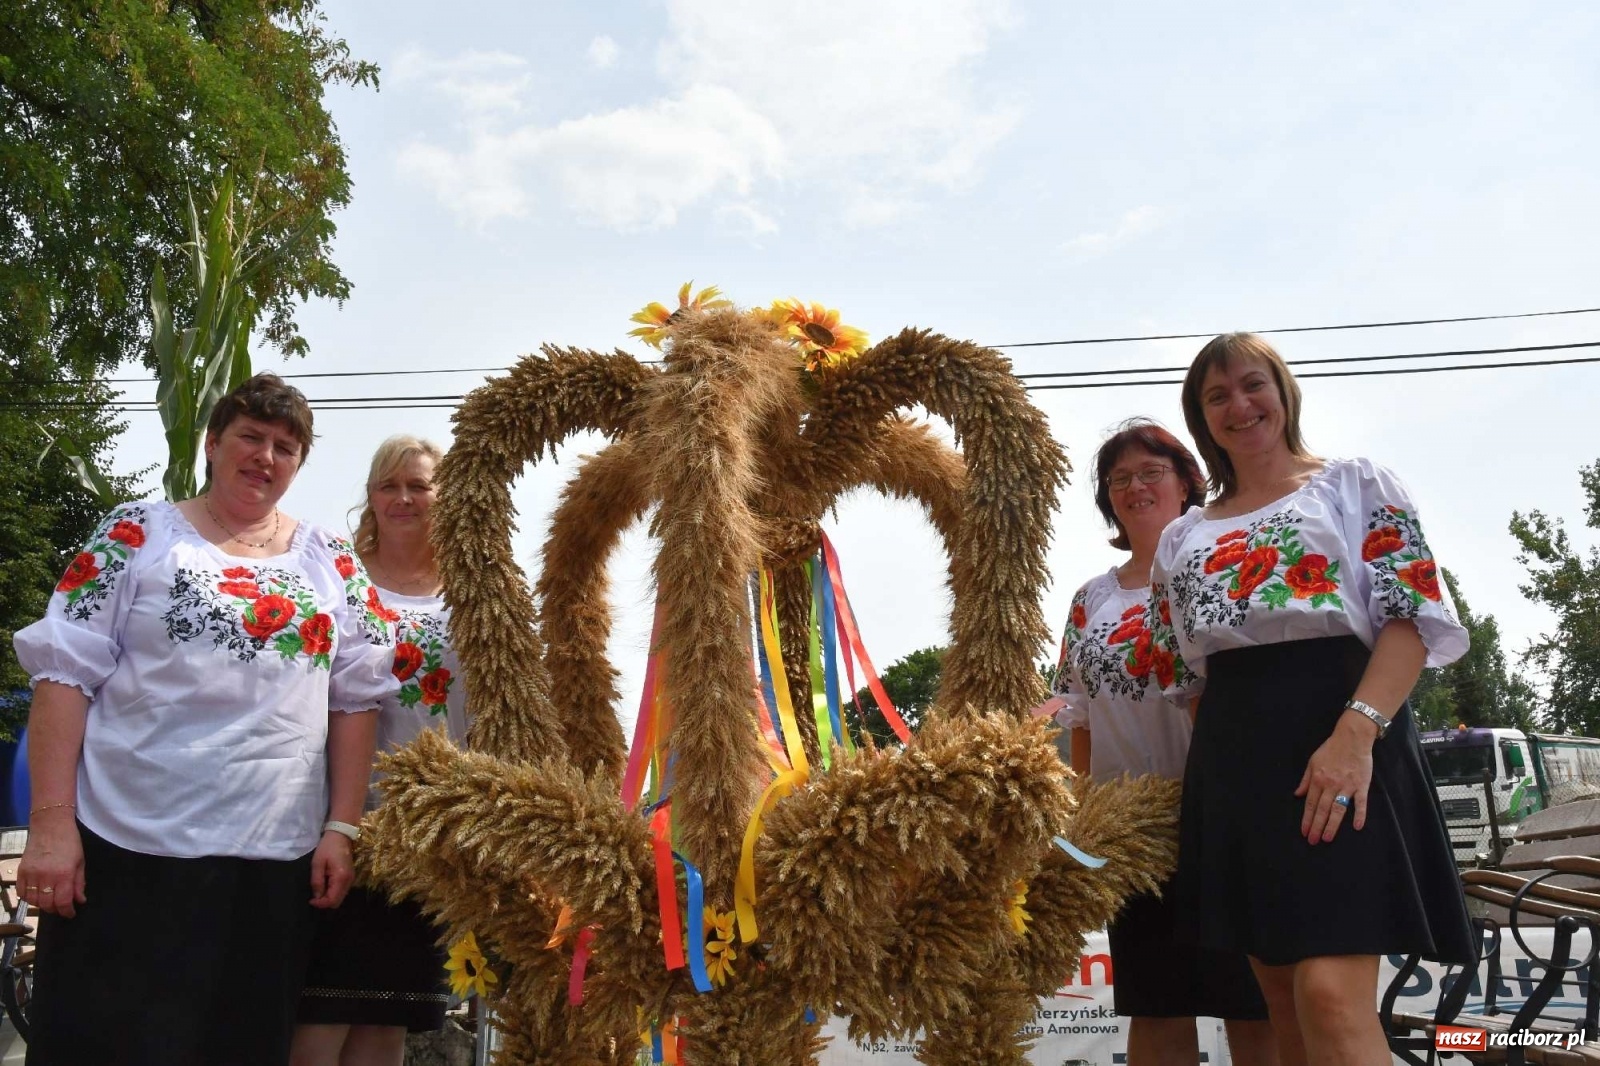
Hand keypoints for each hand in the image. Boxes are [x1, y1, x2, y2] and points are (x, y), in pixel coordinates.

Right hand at [17, 815, 86, 917]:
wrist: (50, 826)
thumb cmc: (70, 842)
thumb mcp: (80, 862)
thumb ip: (79, 883)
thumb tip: (80, 900)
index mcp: (64, 874)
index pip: (63, 902)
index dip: (67, 912)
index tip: (71, 913)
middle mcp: (46, 876)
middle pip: (47, 904)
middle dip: (56, 910)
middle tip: (61, 907)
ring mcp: (31, 874)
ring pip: (33, 900)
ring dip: (42, 905)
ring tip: (50, 901)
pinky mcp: (21, 871)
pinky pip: (21, 892)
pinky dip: (28, 897)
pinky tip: (37, 894)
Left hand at [310, 830, 354, 908]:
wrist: (341, 835)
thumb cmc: (327, 848)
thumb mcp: (317, 864)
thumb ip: (317, 882)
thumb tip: (317, 897)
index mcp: (340, 878)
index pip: (332, 900)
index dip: (321, 904)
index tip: (311, 900)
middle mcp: (349, 881)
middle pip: (337, 902)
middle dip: (325, 902)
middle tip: (314, 897)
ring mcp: (351, 879)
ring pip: (340, 898)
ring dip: (329, 898)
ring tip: (319, 890)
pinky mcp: (350, 877)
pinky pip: (342, 891)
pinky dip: (333, 893)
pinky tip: (326, 885)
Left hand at [1294, 713, 1376, 843]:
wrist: (1352, 738)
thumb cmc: (1331, 749)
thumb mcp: (1312, 762)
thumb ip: (1305, 780)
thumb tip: (1297, 795)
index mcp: (1318, 779)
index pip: (1311, 804)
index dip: (1307, 818)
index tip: (1304, 831)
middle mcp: (1331, 785)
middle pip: (1322, 810)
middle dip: (1316, 826)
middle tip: (1312, 841)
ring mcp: (1347, 786)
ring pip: (1338, 809)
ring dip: (1332, 825)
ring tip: (1327, 838)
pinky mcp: (1362, 786)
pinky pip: (1361, 803)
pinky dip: (1360, 814)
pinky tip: (1357, 827)